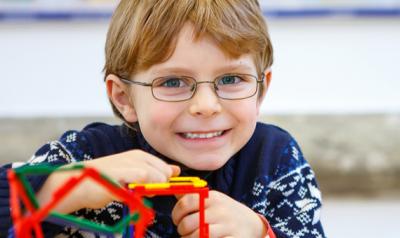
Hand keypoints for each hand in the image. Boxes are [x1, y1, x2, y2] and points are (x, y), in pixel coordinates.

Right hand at [37, 150, 179, 211]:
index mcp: (140, 156)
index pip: (166, 169)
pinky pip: (144, 178)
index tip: (151, 189)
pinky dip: (141, 189)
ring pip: (157, 177)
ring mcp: (129, 164)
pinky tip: (127, 192)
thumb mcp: (133, 175)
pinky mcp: (122, 173)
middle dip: (158, 186)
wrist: (78, 183)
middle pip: (165, 174)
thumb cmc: (106, 181)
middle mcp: (136, 156)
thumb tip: (176, 170)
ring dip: (150, 189)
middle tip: (138, 191)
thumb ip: (155, 172)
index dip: (163, 182)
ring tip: (130, 190)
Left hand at [172, 190, 266, 237]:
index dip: (176, 213)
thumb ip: (192, 196)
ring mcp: (227, 226)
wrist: (252, 224)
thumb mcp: (212, 200)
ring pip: (197, 236)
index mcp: (212, 198)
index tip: (177, 219)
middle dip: (182, 230)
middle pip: (188, 223)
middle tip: (184, 232)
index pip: (186, 202)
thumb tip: (172, 188)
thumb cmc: (226, 212)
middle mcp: (219, 210)